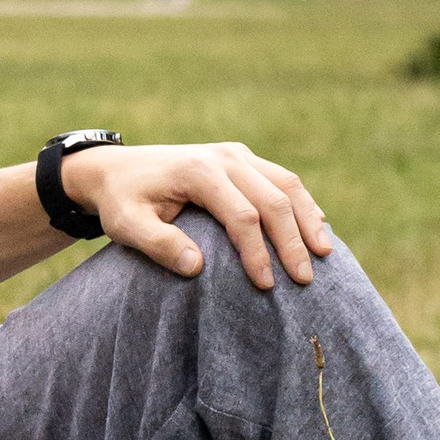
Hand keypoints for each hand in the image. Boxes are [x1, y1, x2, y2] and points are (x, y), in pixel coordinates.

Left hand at [63, 139, 332, 290]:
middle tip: (305, 279)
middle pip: (273, 198)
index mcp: (199, 171)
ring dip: (308, 219)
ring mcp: (237, 154)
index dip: (257, 252)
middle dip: (292, 241)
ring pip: (286, 184)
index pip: (242, 215)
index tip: (266, 285)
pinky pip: (281, 179)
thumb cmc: (122, 201)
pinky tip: (316, 228)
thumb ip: (157, 244)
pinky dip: (302, 203)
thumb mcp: (126, 225)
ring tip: (324, 254)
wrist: (116, 169)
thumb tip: (197, 267)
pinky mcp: (242, 159)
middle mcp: (225, 157)